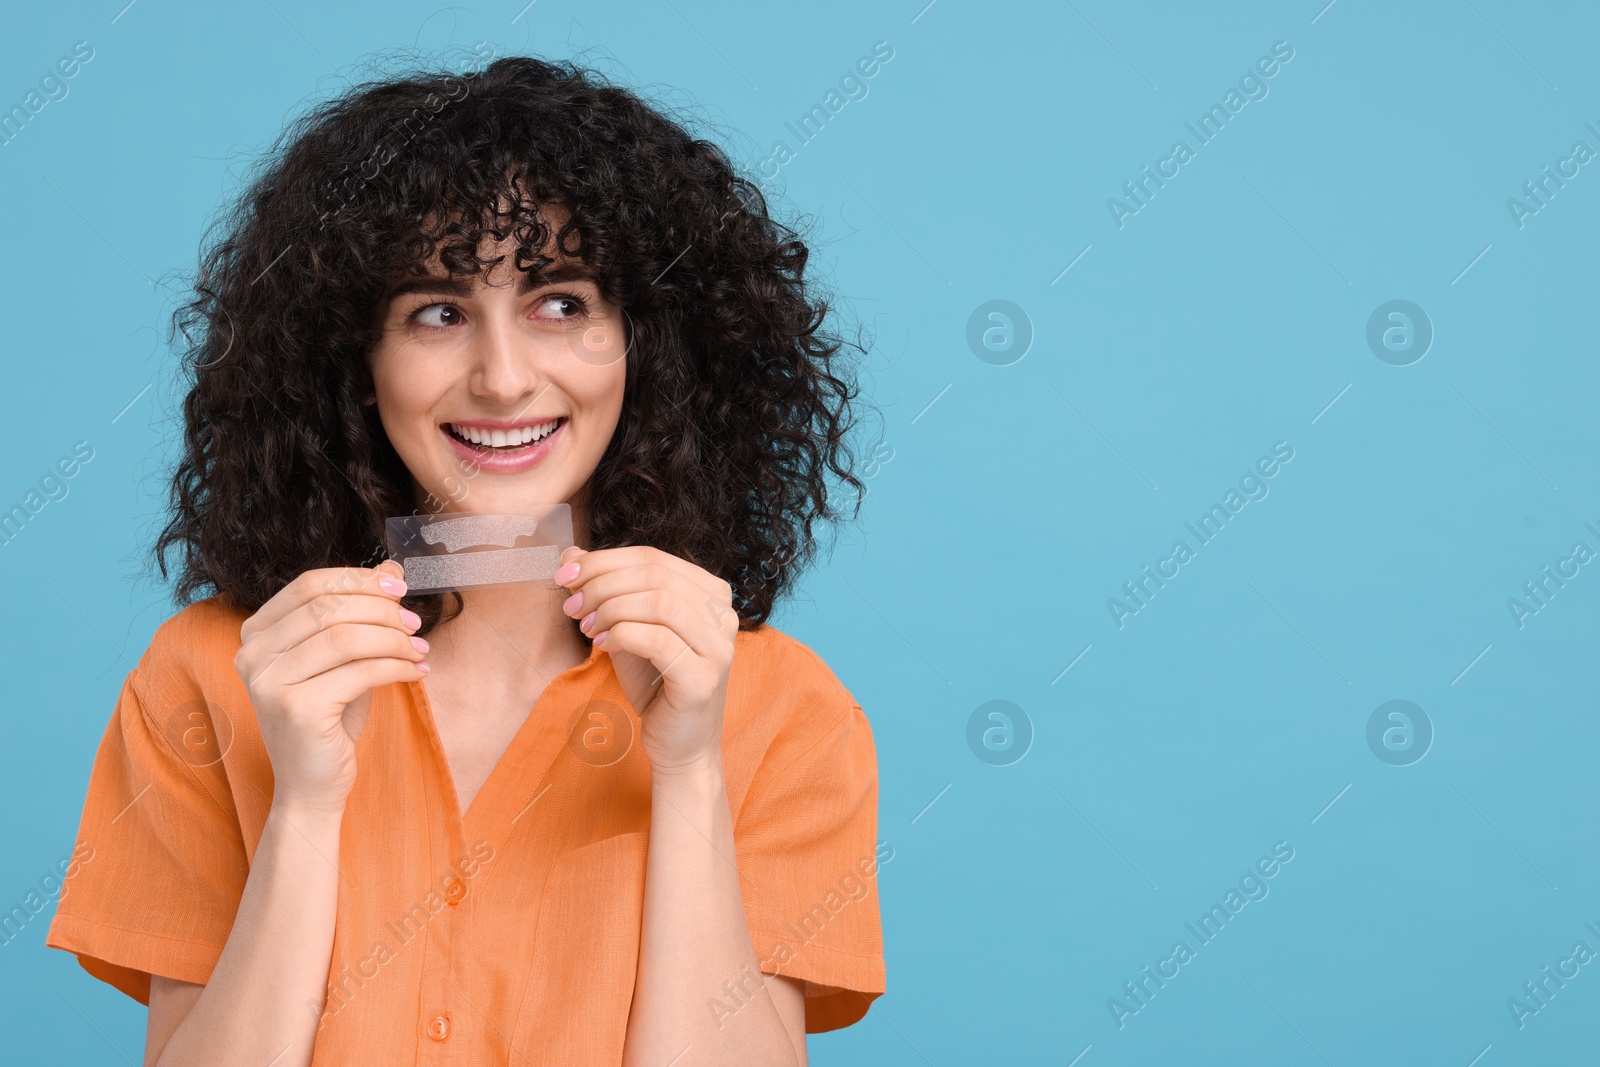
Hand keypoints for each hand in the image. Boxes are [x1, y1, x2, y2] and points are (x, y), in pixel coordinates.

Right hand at [233, 559, 427, 813]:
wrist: (312, 785)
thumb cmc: (329, 717)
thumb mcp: (344, 657)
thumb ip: (360, 612)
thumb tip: (392, 568)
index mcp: (256, 633)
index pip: (310, 584)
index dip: (359, 579)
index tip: (399, 588)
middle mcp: (252, 655)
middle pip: (329, 607)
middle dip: (382, 610)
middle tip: (415, 623)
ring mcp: (269, 683)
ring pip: (347, 637)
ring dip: (393, 639)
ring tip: (419, 648)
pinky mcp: (297, 710)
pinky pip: (360, 671)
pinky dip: (396, 666)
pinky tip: (416, 671)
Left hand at [554, 546, 738, 773]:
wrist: (680, 746)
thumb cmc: (656, 686)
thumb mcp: (626, 629)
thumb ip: (606, 592)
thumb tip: (571, 555)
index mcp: (711, 594)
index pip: (654, 558)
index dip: (604, 560)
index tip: (565, 574)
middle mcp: (724, 614)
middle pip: (655, 574)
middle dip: (602, 583)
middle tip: (571, 604)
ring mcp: (719, 646)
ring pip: (658, 602)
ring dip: (610, 609)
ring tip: (585, 627)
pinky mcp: (704, 678)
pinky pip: (657, 639)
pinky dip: (621, 636)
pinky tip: (602, 646)